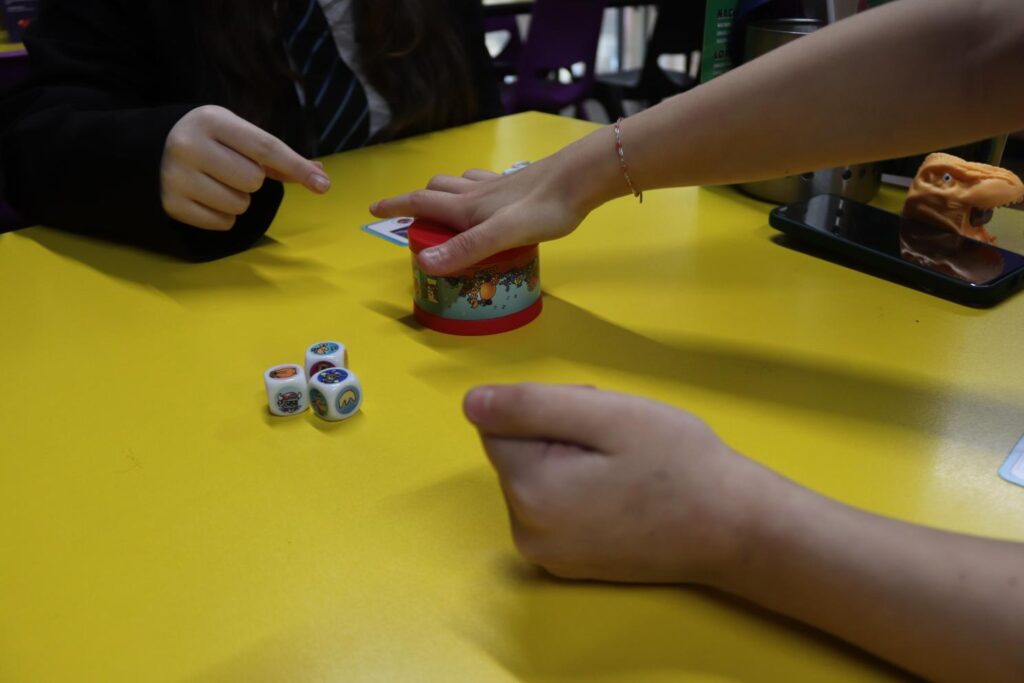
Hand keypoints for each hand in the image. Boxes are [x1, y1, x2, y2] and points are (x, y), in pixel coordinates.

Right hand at [160, 105, 330, 230]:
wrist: (152, 148)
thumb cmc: (209, 140)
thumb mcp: (237, 135)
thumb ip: (277, 156)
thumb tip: (320, 173)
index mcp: (211, 119)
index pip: (266, 147)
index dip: (297, 167)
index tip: (323, 185)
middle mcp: (189, 145)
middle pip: (254, 180)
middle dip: (251, 180)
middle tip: (231, 169)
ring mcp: (176, 176)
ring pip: (239, 205)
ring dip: (238, 199)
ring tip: (217, 182)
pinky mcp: (171, 204)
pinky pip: (222, 223)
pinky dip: (222, 216)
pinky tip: (206, 197)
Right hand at [370, 130, 623, 274]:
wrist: (580, 179)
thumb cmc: (544, 208)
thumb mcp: (502, 235)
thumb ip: (465, 249)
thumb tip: (425, 262)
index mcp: (467, 207)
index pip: (421, 204)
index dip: (395, 207)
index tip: (372, 209)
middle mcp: (476, 193)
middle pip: (437, 190)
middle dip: (417, 200)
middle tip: (409, 214)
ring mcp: (497, 186)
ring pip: (459, 183)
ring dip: (444, 192)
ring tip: (442, 205)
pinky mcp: (518, 184)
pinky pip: (485, 182)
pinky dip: (473, 187)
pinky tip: (487, 196)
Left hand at [463, 383, 774, 583]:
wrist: (736, 529)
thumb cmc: (678, 463)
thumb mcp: (607, 416)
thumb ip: (531, 406)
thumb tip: (471, 402)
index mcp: (529, 492)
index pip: (500, 423)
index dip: (549, 408)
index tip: (597, 418)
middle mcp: (526, 533)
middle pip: (517, 452)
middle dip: (558, 433)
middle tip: (619, 440)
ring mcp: (548, 556)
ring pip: (536, 476)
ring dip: (570, 458)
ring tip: (625, 464)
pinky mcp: (570, 565)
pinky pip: (554, 506)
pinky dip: (580, 488)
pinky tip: (623, 489)